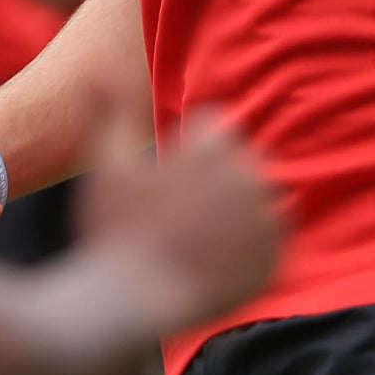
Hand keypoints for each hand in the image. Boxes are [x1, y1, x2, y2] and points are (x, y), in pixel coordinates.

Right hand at [74, 106, 281, 338]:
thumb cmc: (113, 231)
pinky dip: (247, 251)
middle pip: (239, 164)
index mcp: (215, 145)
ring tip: (195, 242)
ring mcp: (266, 221)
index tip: (165, 181)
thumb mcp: (107, 163)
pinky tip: (211, 264)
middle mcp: (251, 176)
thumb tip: (101, 66)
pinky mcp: (273, 260)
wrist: (130, 308)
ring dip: (234, 214)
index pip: (215, 129)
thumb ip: (111, 109)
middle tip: (177, 217)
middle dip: (216, 181)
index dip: (187, 153)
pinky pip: (268, 244)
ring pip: (257, 203)